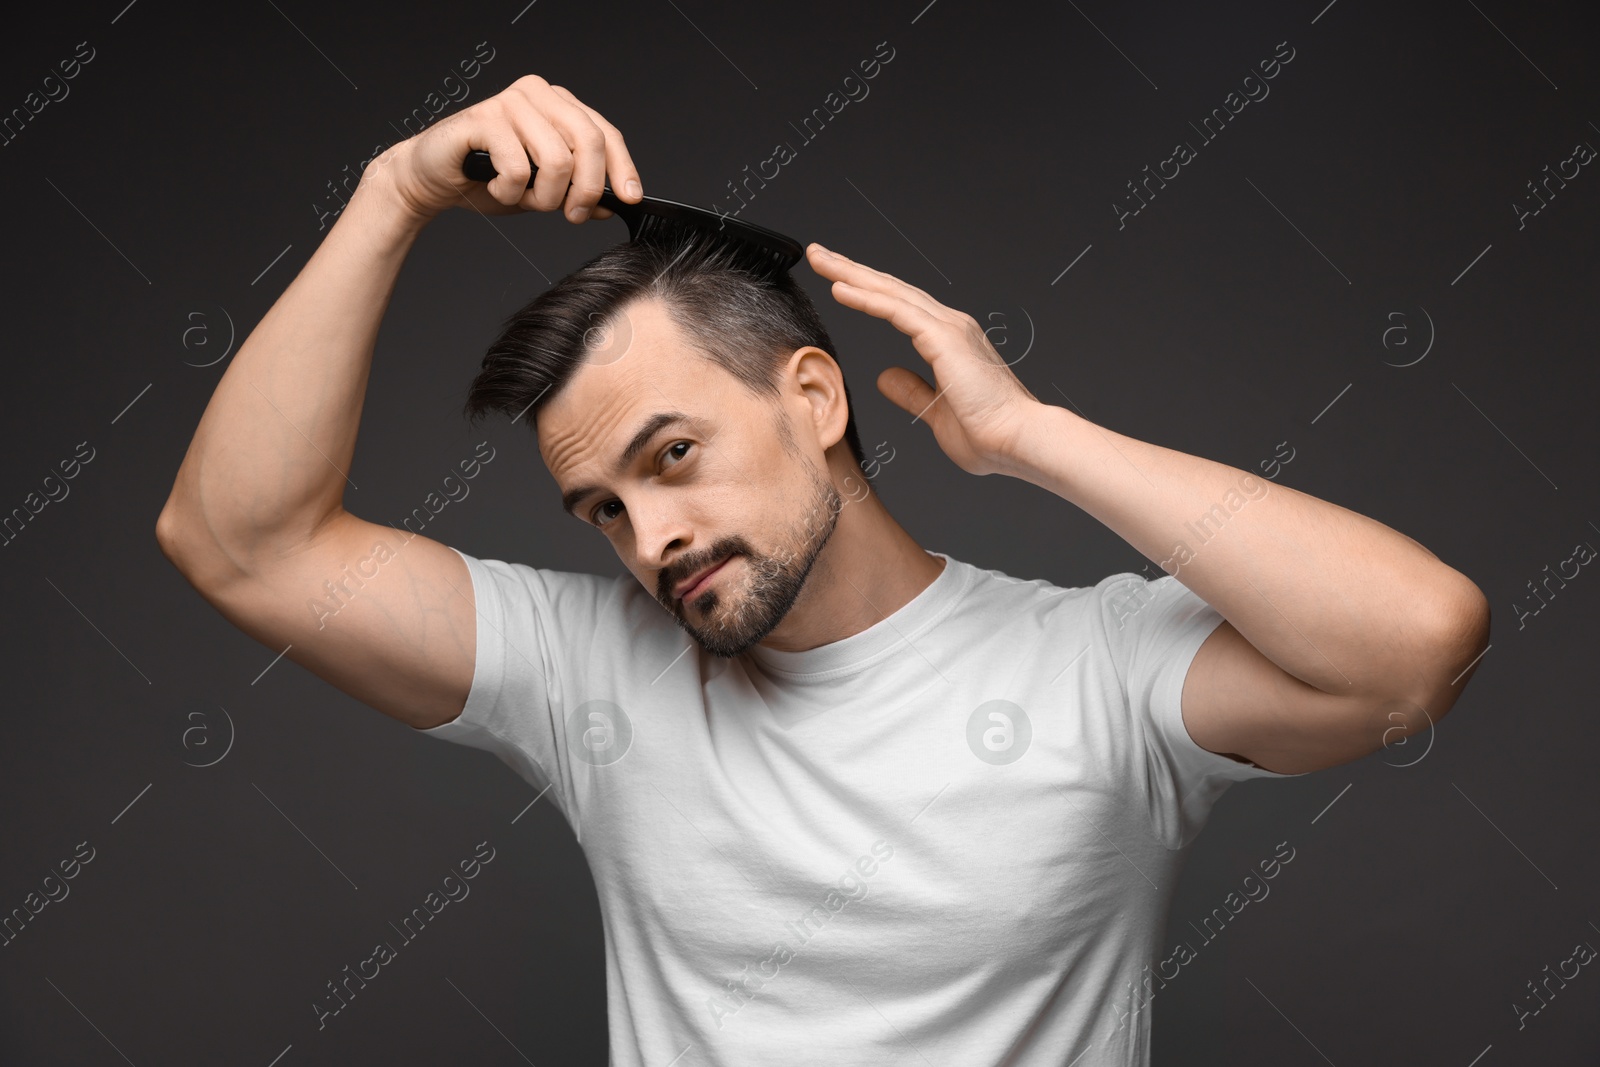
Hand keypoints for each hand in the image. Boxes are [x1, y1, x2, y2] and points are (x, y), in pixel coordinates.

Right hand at [368, 74, 643, 223]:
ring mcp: (509, 102)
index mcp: (557, 104)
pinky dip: (511, 192)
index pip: (605, 132)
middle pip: (589, 142)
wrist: (433, 180)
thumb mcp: (542, 191)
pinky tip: (496, 188)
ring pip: (557, 159)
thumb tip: (611, 203)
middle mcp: (537, 94)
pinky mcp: (483, 118)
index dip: (622, 168)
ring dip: (543, 196)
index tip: (630, 199)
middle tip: (572, 214)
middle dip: (587, 188)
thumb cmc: (486, 179)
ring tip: (522, 199)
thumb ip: (576, 192)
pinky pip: (519, 167)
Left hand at [805, 243, 1043, 476]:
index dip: (867, 291)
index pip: (898, 307)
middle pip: (891, 289)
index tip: (837, 281)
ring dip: (852, 274)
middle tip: (820, 254)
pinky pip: (896, 311)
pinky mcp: (943, 338)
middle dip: (852, 270)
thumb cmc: (989, 434)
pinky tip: (840, 288)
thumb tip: (885, 376)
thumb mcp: (935, 411)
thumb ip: (911, 391)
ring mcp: (948, 328)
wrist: (1018, 441)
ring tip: (821, 259)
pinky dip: (867, 298)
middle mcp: (950, 326)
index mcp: (949, 341)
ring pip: (890, 292)